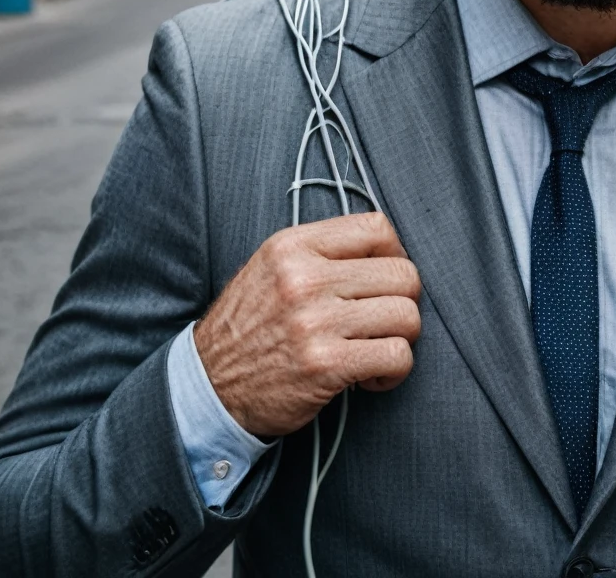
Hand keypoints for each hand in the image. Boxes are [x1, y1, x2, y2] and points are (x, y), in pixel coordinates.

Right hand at [193, 213, 420, 437]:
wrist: (209, 387)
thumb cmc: (251, 327)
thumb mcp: (273, 268)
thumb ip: (323, 252)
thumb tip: (387, 251)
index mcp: (294, 246)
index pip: (377, 227)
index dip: (395, 253)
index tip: (386, 277)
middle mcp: (305, 278)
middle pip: (402, 274)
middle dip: (404, 300)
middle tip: (384, 319)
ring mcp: (316, 321)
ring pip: (406, 315)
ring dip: (401, 337)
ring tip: (377, 348)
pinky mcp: (326, 365)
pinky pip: (396, 356)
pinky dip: (395, 370)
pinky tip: (372, 375)